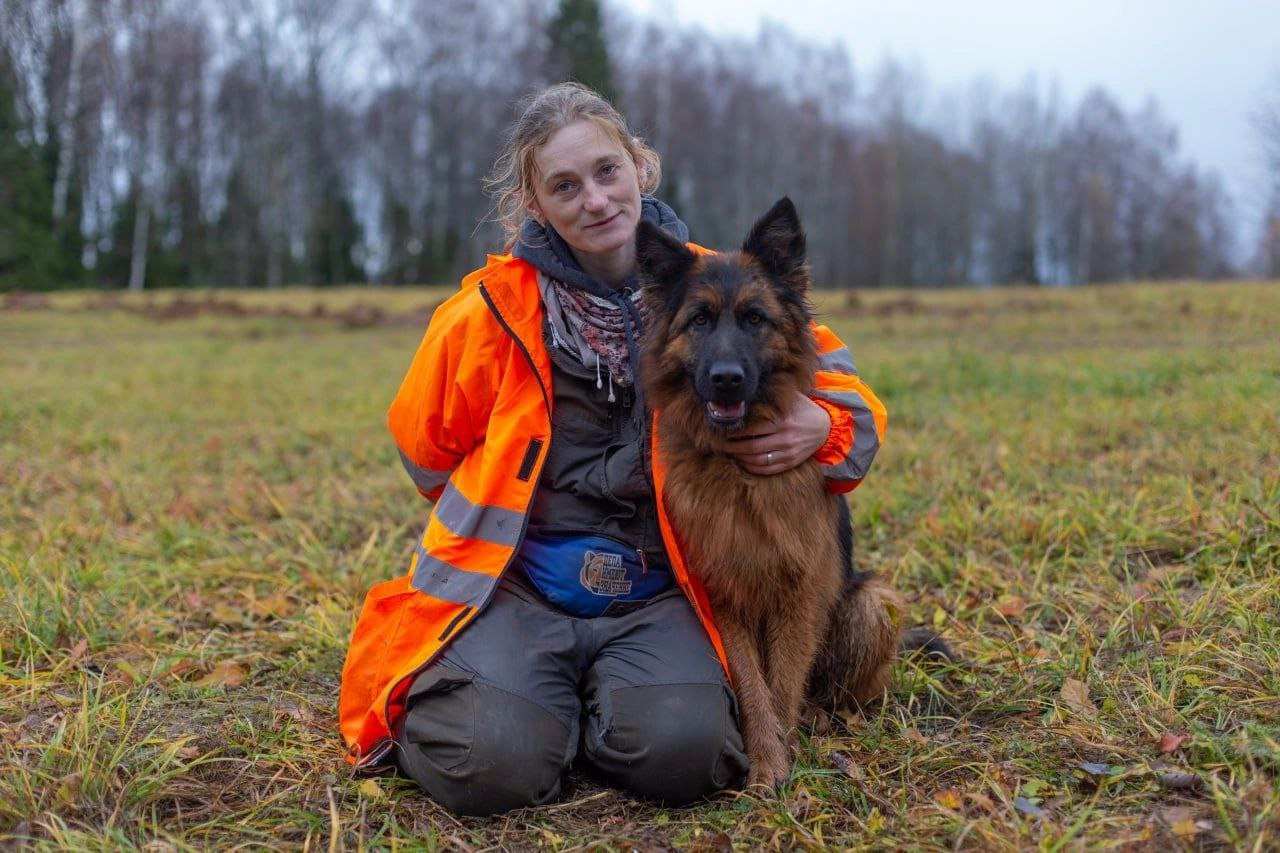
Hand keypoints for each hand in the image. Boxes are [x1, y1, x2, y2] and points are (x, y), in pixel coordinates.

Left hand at [716, 391, 830, 474]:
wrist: (825, 428)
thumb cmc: (803, 409)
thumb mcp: (791, 398)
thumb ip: (772, 395)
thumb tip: (747, 391)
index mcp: (783, 421)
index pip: (752, 428)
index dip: (734, 431)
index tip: (721, 429)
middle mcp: (785, 438)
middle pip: (751, 446)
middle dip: (731, 446)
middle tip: (718, 443)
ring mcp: (788, 453)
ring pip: (757, 460)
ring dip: (739, 458)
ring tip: (727, 452)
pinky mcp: (790, 462)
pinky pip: (766, 469)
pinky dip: (751, 467)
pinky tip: (742, 461)